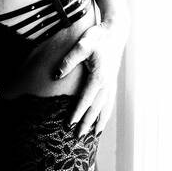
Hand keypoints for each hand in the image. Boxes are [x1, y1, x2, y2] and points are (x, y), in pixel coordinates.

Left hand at [52, 18, 128, 136]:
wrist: (115, 32)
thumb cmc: (97, 37)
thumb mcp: (81, 45)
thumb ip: (69, 60)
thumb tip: (56, 75)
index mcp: (99, 76)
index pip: (86, 99)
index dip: (77, 113)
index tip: (69, 125)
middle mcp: (107, 83)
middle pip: (96, 108)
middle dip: (87, 123)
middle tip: (77, 138)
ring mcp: (112, 83)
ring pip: (105, 108)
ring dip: (99, 122)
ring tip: (92, 136)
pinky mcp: (113, 82)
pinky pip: (109, 102)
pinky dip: (106, 114)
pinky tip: (102, 121)